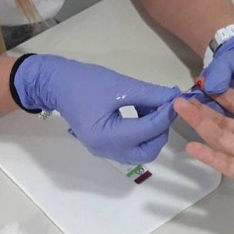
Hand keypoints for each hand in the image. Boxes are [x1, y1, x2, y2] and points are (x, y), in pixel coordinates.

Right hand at [12, 54, 179, 163]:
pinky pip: (132, 146)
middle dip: (161, 130)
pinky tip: (142, 112)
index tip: (177, 99)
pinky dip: (142, 133)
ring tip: (152, 106)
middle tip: (164, 108)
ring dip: (153, 132)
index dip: (166, 114)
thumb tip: (174, 97)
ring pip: (142, 151)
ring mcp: (105, 151)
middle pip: (149, 151)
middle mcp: (106, 150)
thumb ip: (150, 94)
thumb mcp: (120, 85)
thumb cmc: (84, 82)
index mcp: (107, 136)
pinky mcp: (105, 146)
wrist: (56, 84)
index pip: (148, 130)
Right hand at [174, 65, 233, 206]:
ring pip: (223, 140)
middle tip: (181, 98)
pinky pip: (231, 167)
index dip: (223, 95)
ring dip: (202, 127)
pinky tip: (194, 146)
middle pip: (224, 123)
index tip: (204, 83)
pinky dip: (212, 158)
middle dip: (202, 111)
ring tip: (181, 111)